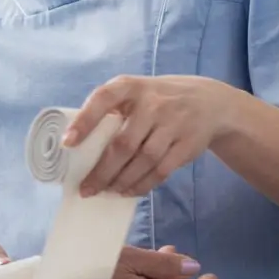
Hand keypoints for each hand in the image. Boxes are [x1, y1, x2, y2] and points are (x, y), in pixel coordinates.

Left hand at [64, 75, 241, 198]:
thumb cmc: (158, 100)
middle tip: (86, 189)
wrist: (210, 102)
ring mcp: (173, 123)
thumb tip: (78, 147)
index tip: (68, 143)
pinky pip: (161, 170)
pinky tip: (129, 190)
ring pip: (143, 160)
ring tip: (107, 191)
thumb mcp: (136, 92)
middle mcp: (152, 103)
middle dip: (102, 171)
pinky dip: (142, 184)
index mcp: (131, 87)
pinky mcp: (188, 143)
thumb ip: (112, 110)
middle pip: (123, 143)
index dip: (84, 121)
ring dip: (122, 181)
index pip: (103, 99)